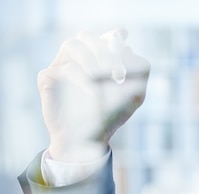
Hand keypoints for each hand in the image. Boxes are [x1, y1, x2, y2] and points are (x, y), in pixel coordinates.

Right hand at [38, 29, 149, 161]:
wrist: (88, 139)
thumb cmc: (111, 116)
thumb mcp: (134, 94)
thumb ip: (139, 70)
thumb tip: (129, 48)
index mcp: (97, 60)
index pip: (105, 38)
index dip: (115, 39)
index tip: (125, 46)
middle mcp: (77, 60)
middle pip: (87, 37)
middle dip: (104, 49)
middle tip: (117, 69)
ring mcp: (60, 67)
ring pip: (72, 44)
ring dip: (92, 60)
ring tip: (105, 78)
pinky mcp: (47, 78)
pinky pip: (63, 68)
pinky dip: (82, 79)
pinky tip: (94, 94)